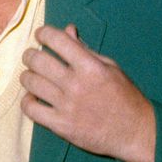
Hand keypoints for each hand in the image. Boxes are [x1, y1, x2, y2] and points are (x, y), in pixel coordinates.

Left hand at [21, 25, 156, 161]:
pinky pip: (31, 110)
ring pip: (31, 83)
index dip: (44, 33)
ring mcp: (67, 106)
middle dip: (30, 54)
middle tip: (31, 56)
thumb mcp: (110, 67)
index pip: (58, 41)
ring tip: (31, 75)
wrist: (134, 131)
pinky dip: (27, 101)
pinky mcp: (61, 126)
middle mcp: (76, 84)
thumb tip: (67, 30)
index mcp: (90, 67)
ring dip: (27, 76)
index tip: (41, 34)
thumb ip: (85, 49)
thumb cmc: (125, 96)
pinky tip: (33, 97)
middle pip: (38, 61)